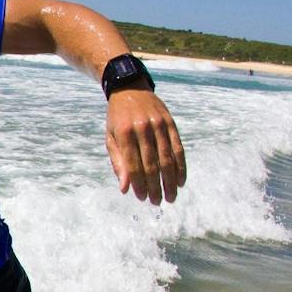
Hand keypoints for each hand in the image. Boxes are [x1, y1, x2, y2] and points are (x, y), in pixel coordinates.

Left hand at [105, 90, 186, 204]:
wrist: (129, 88)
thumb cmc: (117, 119)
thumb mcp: (111, 138)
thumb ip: (118, 162)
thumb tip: (125, 188)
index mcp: (125, 133)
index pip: (133, 165)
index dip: (139, 183)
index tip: (142, 198)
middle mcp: (143, 129)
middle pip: (152, 164)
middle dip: (155, 186)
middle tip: (156, 202)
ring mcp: (159, 125)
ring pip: (168, 158)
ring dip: (170, 181)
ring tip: (170, 197)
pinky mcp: (171, 123)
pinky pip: (178, 148)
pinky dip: (181, 166)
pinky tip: (180, 181)